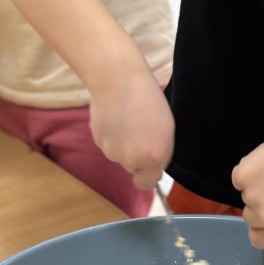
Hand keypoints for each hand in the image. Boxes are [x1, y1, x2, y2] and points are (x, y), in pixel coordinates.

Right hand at [87, 70, 173, 192]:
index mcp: (153, 158)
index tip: (150, 161)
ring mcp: (111, 151)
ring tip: (127, 119)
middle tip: (141, 130)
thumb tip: (150, 163)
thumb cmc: (148, 98)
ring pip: (119, 155)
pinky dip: (111, 135)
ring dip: (123, 144)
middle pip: (132, 167)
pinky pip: (108, 144)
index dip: (148, 173)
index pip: (146, 184)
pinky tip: (115, 116)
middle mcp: (130, 159)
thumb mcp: (167, 128)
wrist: (117, 80)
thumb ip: (159, 152)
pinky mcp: (97, 141)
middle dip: (136, 154)